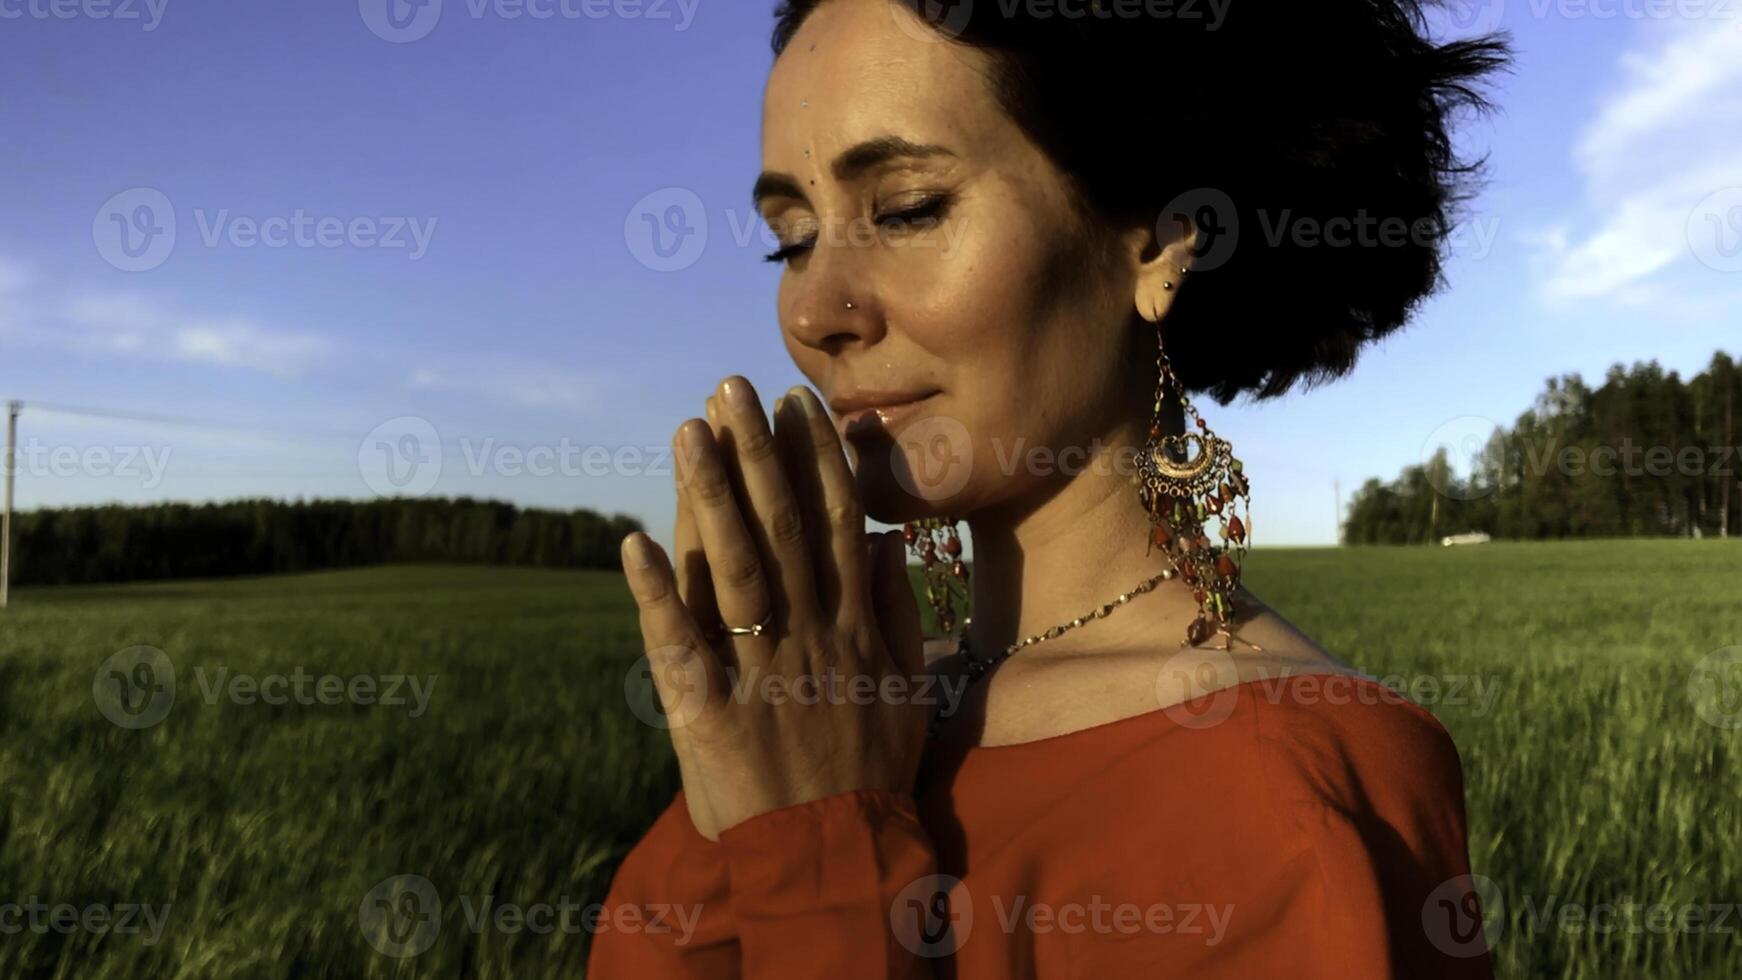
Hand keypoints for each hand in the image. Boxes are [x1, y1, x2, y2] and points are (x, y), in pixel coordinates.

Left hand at [621, 375, 927, 841]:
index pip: (835, 524)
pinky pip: (676, 645)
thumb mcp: (909, 688)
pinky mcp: (707, 712)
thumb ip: (896, 611)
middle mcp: (807, 637)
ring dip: (707, 495)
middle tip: (732, 386)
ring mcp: (757, 671)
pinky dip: (653, 593)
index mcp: (853, 628)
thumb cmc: (870, 770)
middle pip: (781, 528)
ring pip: (732, 569)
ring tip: (687, 430)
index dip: (816, 458)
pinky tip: (630, 540)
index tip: (799, 402)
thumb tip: (879, 539)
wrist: (833, 857)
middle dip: (756, 452)